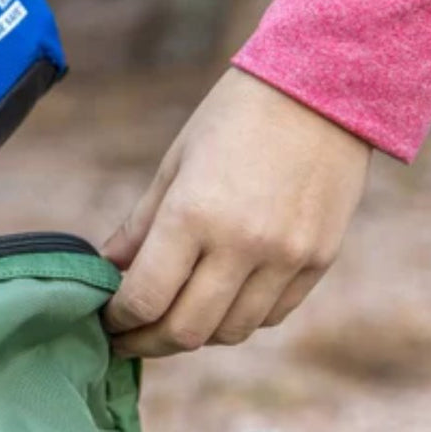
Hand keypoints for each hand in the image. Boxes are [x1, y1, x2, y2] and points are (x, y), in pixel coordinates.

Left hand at [102, 68, 371, 357]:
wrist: (324, 88)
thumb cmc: (236, 117)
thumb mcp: (176, 163)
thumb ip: (141, 225)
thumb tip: (106, 269)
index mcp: (194, 215)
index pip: (145, 298)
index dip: (119, 320)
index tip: (106, 320)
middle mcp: (242, 245)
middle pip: (186, 331)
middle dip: (147, 343)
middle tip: (127, 339)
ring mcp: (286, 258)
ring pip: (231, 332)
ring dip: (195, 336)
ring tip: (171, 321)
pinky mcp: (319, 262)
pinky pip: (271, 316)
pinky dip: (239, 320)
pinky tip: (219, 303)